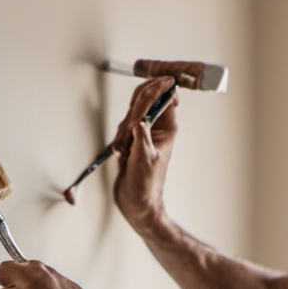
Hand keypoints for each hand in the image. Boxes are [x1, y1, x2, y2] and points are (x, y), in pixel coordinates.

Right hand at [111, 76, 177, 233]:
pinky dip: (119, 138)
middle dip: (133, 112)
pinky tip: (122, 154)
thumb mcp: (144, 158)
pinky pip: (122, 127)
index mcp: (168, 127)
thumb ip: (142, 136)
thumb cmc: (147, 184)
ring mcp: (144, 131)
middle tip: (129, 131)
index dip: (157, 88)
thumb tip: (140, 119)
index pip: (165, 95)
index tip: (149, 89)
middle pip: (145, 98)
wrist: (137, 201)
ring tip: (126, 150)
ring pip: (130, 113)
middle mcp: (158, 126)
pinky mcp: (132, 138)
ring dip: (124, 129)